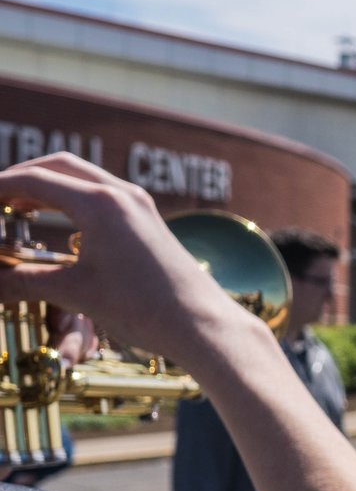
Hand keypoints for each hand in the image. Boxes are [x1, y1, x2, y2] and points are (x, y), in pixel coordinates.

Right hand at [0, 154, 248, 364]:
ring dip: (48, 185)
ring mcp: (139, 205)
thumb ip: (22, 282)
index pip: (34, 180)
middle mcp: (122, 195)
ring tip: (17, 208)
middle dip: (21, 178)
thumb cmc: (144, 308)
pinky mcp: (149, 220)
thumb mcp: (74, 293)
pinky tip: (57, 223)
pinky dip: (72, 199)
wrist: (202, 324)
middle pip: (58, 166)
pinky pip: (102, 195)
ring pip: (83, 178)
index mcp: (100, 204)